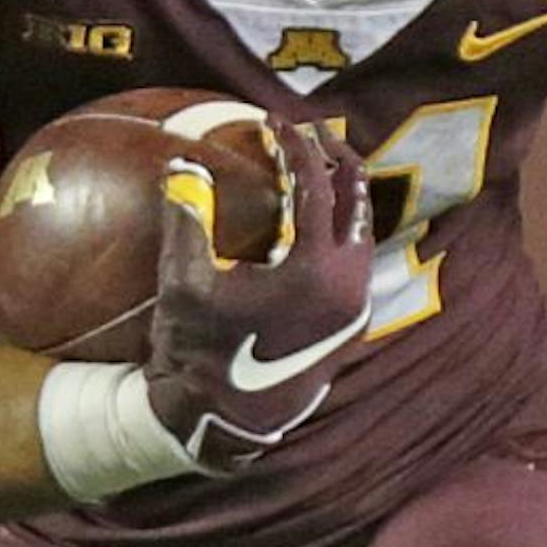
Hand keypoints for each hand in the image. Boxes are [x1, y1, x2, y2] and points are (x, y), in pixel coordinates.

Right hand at [144, 121, 372, 473]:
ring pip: (363, 231)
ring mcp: (355, 308)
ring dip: (343, 193)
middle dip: (336, 157)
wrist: (221, 425)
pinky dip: (340, 228)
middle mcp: (349, 285)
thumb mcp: (184, 282)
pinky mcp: (350, 326)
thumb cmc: (199, 353)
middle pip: (358, 200)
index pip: (316, 185)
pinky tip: (312, 220)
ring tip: (315, 166)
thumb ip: (187, 216)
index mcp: (316, 269)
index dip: (295, 146)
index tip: (273, 121)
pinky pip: (356, 259)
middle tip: (310, 130)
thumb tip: (183, 163)